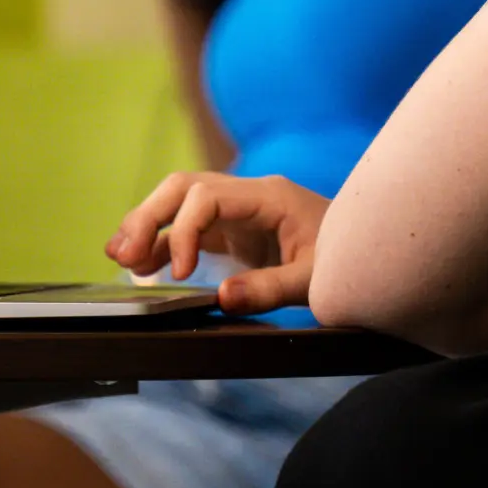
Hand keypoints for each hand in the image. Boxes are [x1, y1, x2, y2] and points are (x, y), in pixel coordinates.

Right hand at [106, 171, 329, 315]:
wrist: (369, 253)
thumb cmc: (350, 261)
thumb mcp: (318, 281)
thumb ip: (271, 289)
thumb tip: (222, 299)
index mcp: (269, 197)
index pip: (207, 196)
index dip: (184, 231)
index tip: (179, 275)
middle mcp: (248, 196)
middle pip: (184, 187)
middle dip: (148, 217)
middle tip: (122, 254)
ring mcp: (239, 211)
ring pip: (179, 203)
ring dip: (147, 226)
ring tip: (118, 256)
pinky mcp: (235, 230)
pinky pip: (189, 228)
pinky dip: (164, 244)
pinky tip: (141, 267)